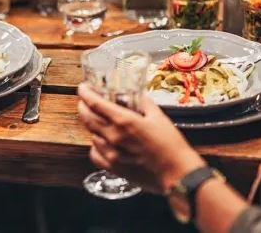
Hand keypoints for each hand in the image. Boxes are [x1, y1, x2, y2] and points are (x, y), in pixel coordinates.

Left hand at [77, 83, 204, 193]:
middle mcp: (113, 136)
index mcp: (124, 121)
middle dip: (83, 105)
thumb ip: (143, 103)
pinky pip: (95, 154)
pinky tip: (101, 141)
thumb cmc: (170, 145)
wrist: (177, 172)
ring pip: (91, 134)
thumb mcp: (158, 116)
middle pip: (87, 117)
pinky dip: (95, 145)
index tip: (83, 87)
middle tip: (85, 100)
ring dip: (92, 124)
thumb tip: (136, 96)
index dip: (85, 93)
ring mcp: (111, 153)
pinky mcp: (113, 167)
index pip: (95, 103)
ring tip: (99, 119)